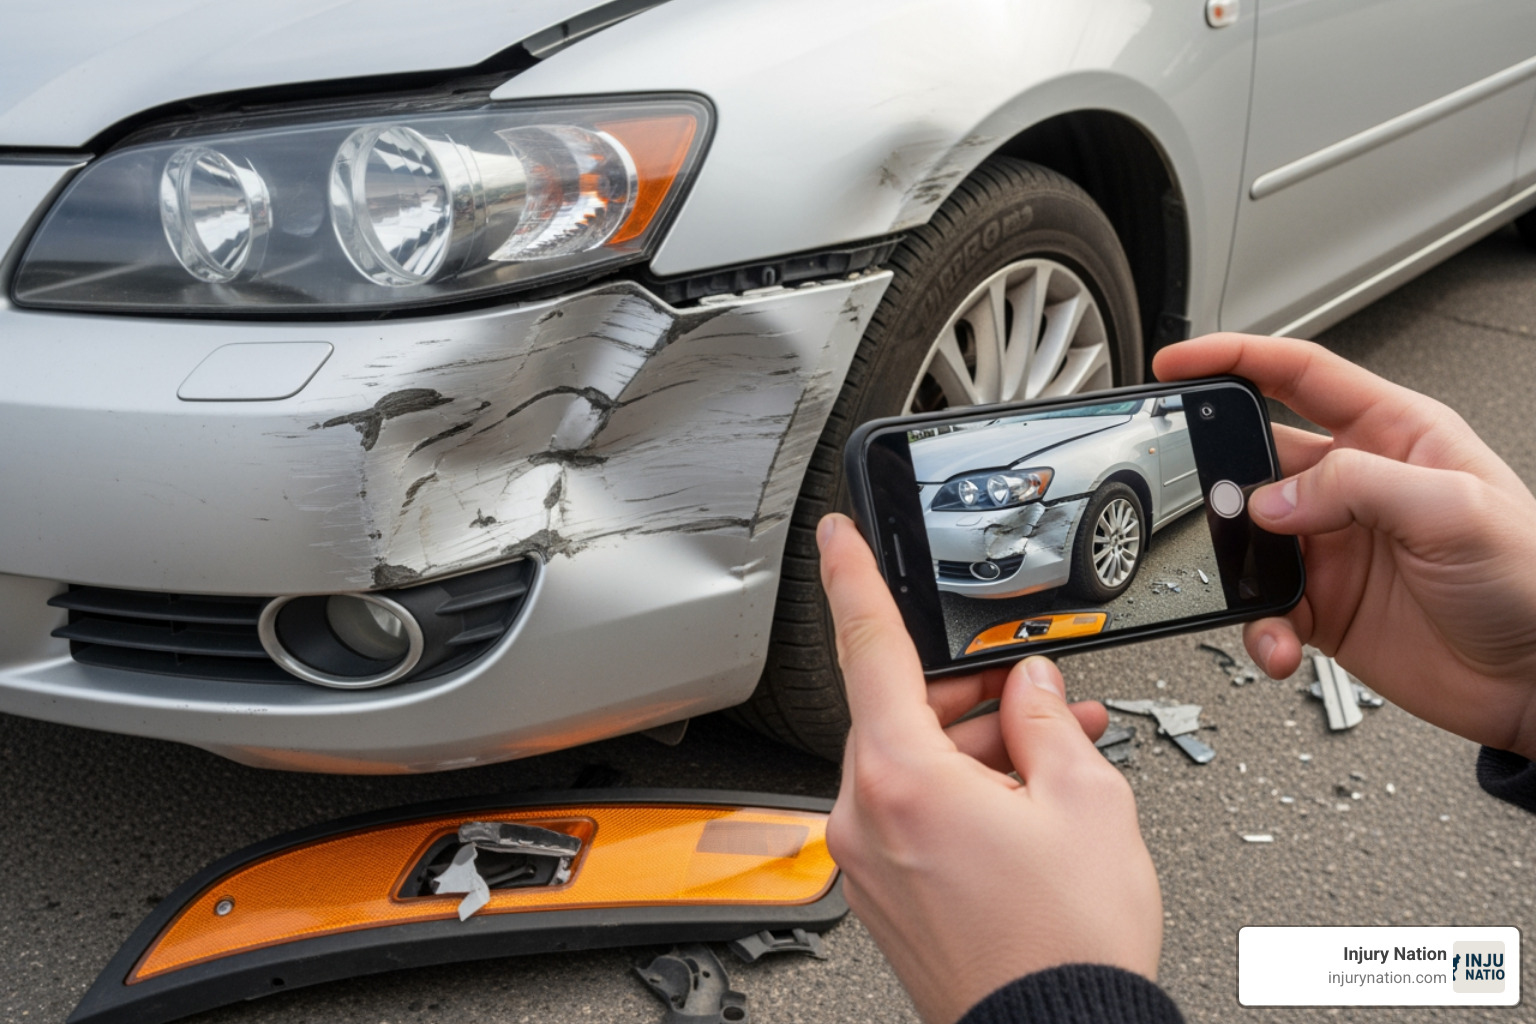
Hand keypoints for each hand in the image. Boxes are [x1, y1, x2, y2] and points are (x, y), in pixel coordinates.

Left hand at [817, 513, 1162, 1023]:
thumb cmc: (1067, 945)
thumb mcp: (1086, 800)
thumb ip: (1046, 720)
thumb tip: (1029, 685)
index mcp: (902, 778)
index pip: (867, 646)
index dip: (852, 577)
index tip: (836, 536)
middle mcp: (865, 817)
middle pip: (902, 711)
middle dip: (972, 692)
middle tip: (1037, 693)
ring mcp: (868, 859)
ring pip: (911, 762)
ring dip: (975, 746)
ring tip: (1054, 756)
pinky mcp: (884, 891)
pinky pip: (911, 810)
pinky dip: (959, 791)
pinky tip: (1022, 799)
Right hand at [1156, 334, 1535, 758]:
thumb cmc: (1532, 582)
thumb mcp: (1454, 509)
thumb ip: (1358, 485)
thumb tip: (1273, 497)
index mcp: (1392, 434)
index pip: (1298, 375)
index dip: (1234, 359)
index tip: (1180, 364)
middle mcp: (1357, 485)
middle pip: (1257, 460)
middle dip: (1220, 481)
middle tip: (1207, 504)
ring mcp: (1334, 546)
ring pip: (1249, 541)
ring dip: (1237, 569)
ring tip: (1255, 591)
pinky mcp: (1323, 606)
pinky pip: (1263, 608)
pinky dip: (1258, 628)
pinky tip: (1280, 641)